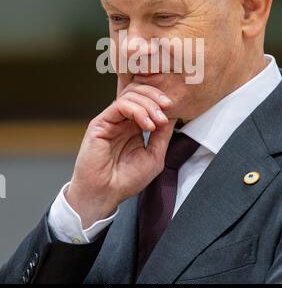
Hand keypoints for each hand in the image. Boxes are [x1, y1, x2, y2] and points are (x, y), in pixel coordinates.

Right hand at [66, 82, 175, 227]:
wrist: (105, 194)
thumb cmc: (126, 180)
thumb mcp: (154, 156)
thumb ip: (162, 135)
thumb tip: (173, 115)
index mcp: (134, 126)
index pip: (146, 100)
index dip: (160, 100)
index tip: (173, 108)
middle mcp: (122, 120)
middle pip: (138, 92)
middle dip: (155, 97)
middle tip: (167, 108)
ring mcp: (111, 120)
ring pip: (129, 95)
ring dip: (148, 105)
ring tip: (157, 122)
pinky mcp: (100, 123)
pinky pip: (119, 105)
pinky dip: (137, 110)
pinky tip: (147, 125)